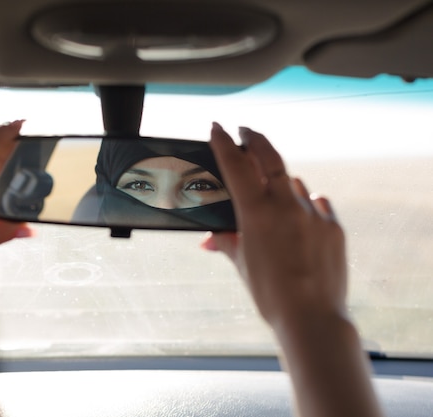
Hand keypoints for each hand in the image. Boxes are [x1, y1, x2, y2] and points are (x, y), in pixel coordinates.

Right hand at [202, 124, 383, 416]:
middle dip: (255, 140)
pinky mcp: (333, 224)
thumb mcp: (242, 264)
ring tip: (273, 195)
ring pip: (293, 182)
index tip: (218, 128)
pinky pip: (316, 203)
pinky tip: (300, 217)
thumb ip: (227, 242)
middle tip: (246, 132)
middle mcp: (286, 204)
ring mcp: (313, 212)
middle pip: (270, 157)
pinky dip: (305, 204)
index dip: (224, 143)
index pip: (237, 165)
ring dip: (281, 182)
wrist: (312, 317)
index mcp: (257, 212)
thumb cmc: (270, 294)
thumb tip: (211, 239)